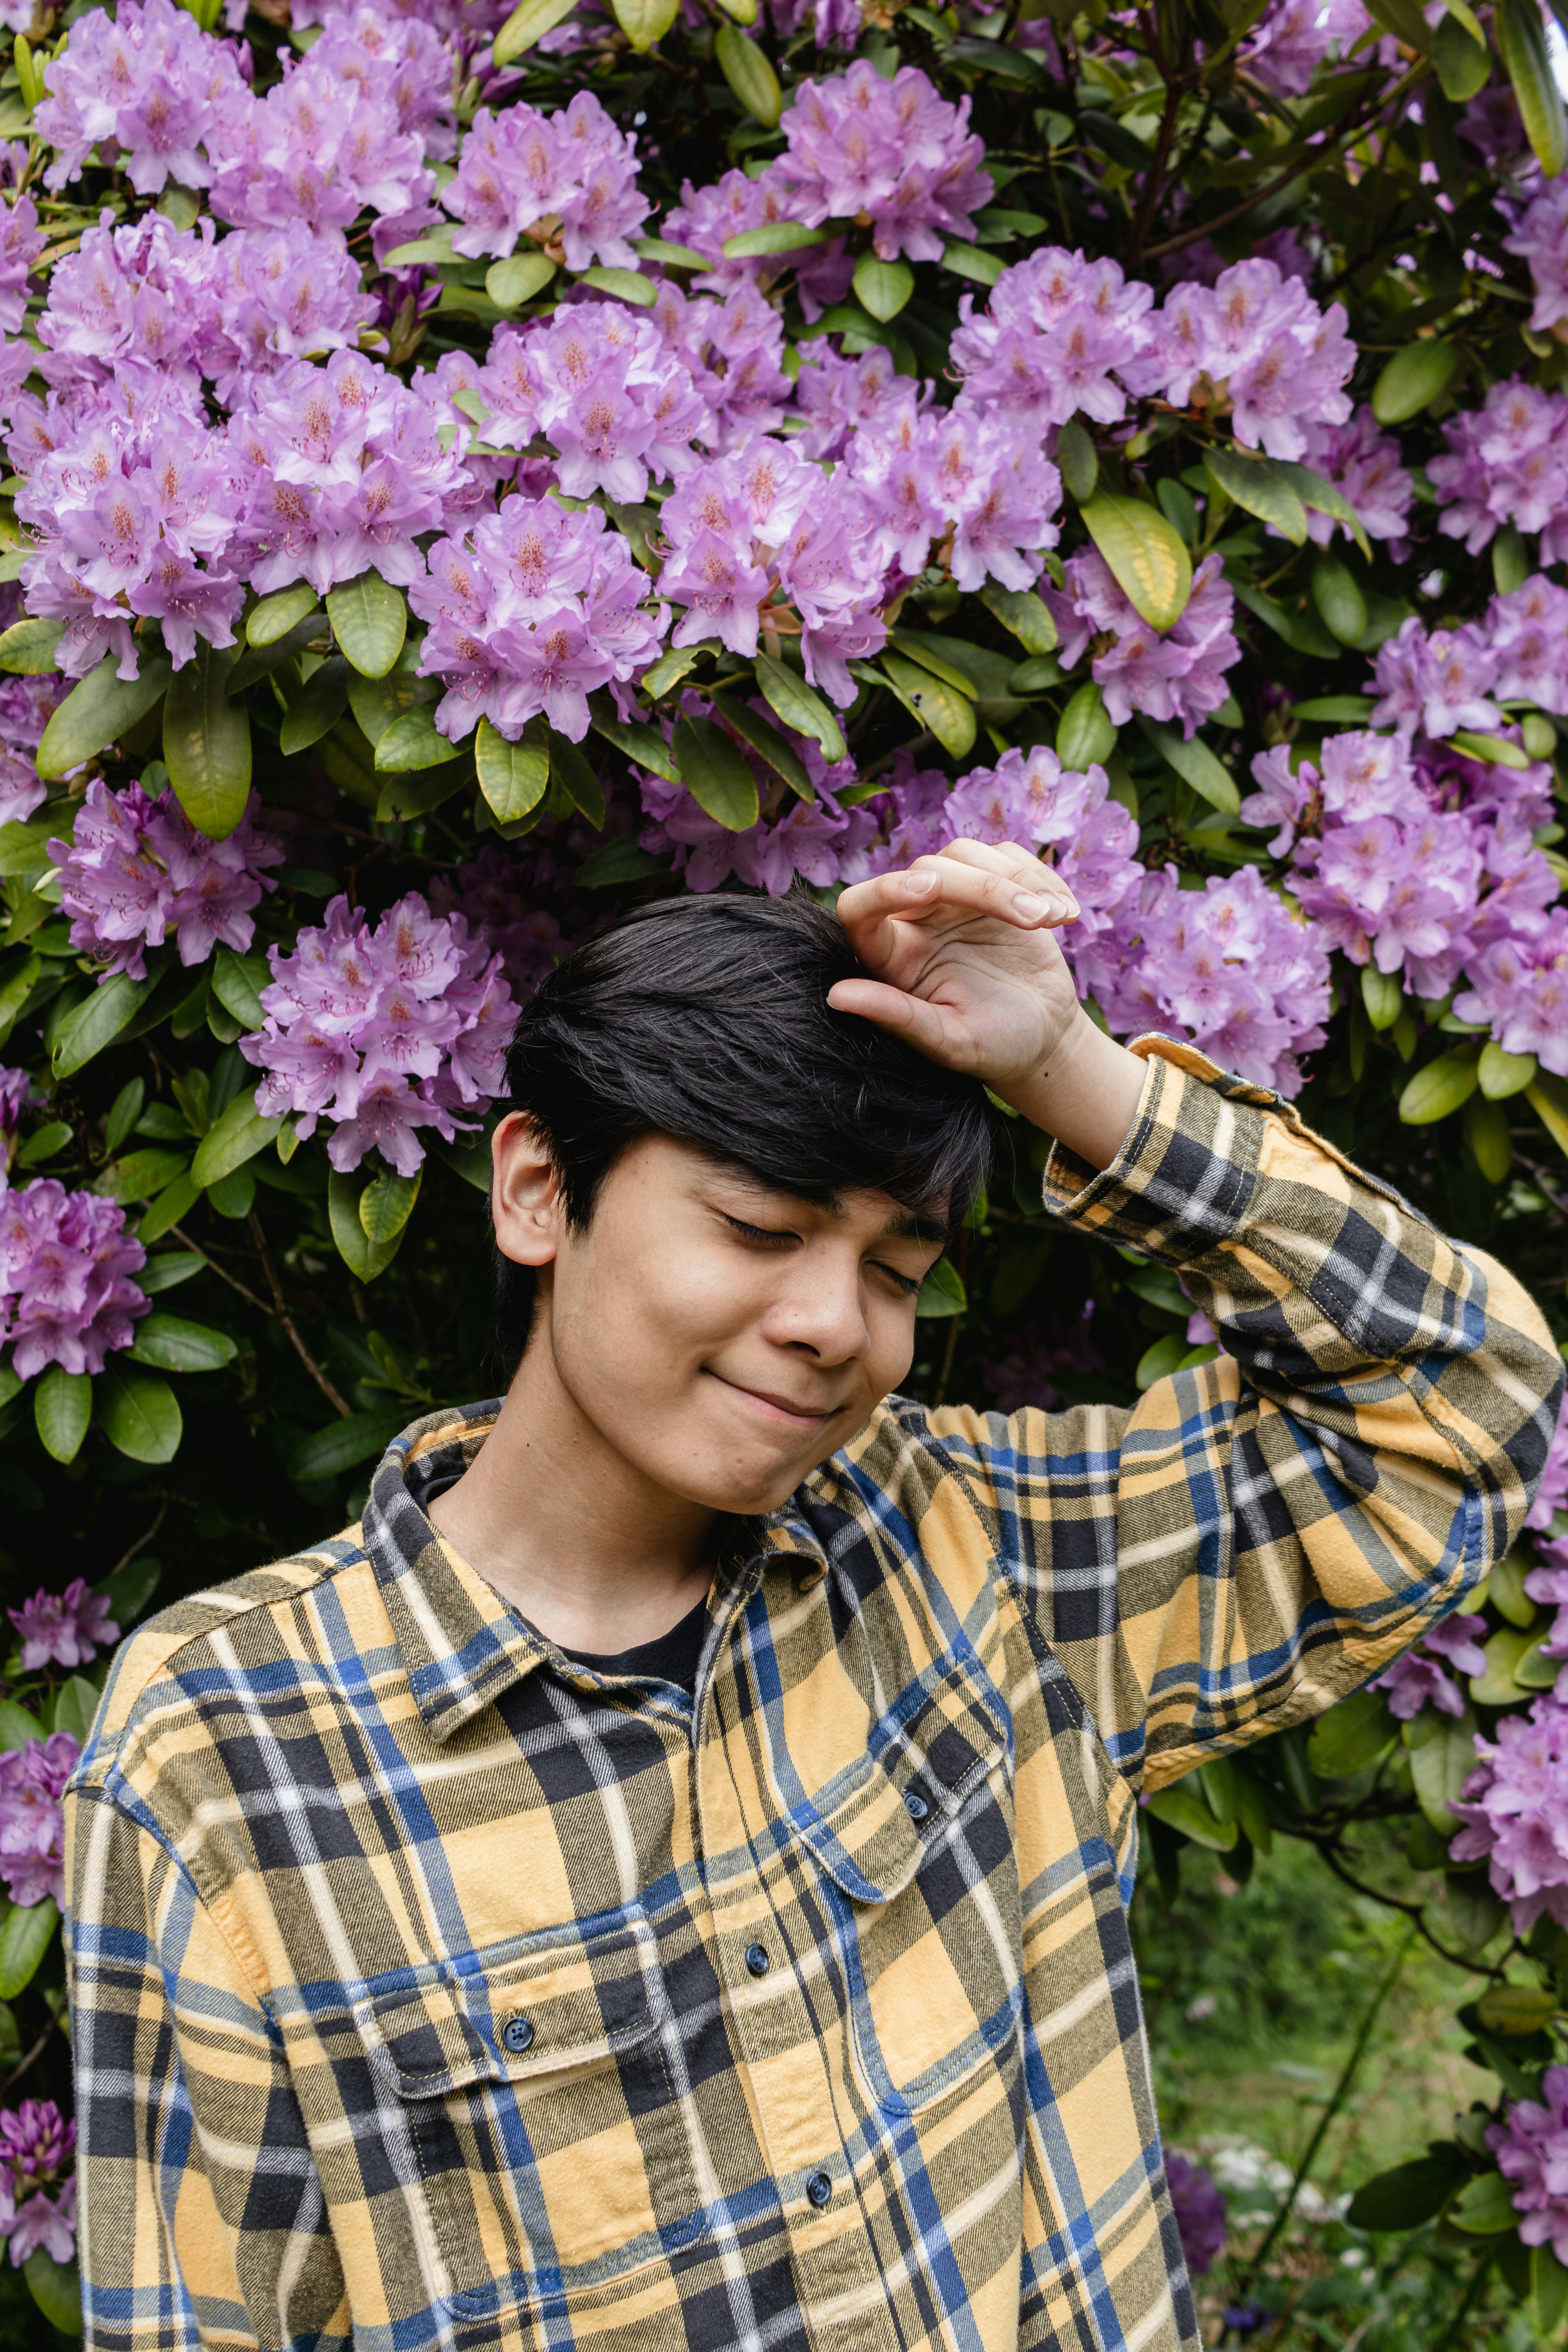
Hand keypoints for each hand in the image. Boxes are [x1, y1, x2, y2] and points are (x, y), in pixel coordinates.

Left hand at [830, 838, 1145, 1170]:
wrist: (1042, 1038)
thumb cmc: (992, 1047)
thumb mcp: (949, 1042)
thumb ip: (897, 1016)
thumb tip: (836, 997)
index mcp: (891, 956)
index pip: (861, 906)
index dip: (886, 889)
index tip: (929, 890)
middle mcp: (915, 919)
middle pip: (930, 870)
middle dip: (985, 888)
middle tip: (1034, 920)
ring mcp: (955, 898)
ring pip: (968, 854)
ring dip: (1018, 880)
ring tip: (1052, 919)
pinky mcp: (995, 885)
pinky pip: (1009, 857)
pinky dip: (1042, 878)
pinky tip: (1065, 914)